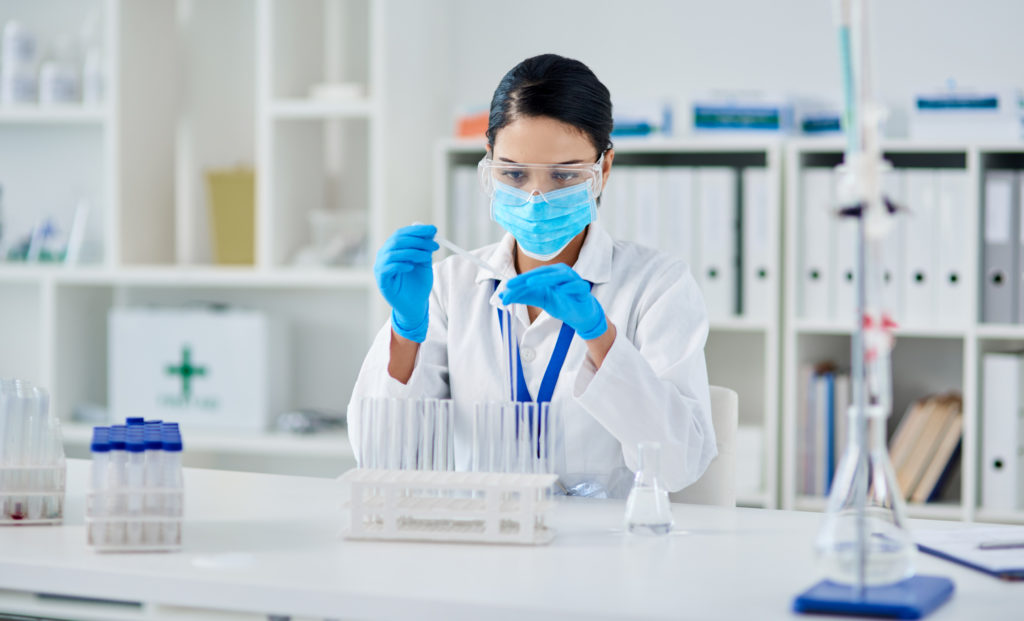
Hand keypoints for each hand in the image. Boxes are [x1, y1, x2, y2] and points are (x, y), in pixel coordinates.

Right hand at [373, 224, 437, 342]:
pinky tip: (412, 267)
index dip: (417, 230)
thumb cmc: (418, 284)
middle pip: (397, 240)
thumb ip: (425, 248)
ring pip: (393, 253)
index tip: (433, 230)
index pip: (402, 234)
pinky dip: (401, 265)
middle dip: (417, 240)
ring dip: (412, 252)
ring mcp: (380, 268)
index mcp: (393, 249)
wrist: (415, 305)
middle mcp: (384, 255)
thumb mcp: (424, 263)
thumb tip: (430, 232)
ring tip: (426, 257)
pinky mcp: (381, 280)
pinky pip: (388, 268)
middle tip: (433, 245)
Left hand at [499, 263, 607, 339]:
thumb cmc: (561, 303)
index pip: (533, 274)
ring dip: (545, 278)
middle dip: (527, 279)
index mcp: (551, 273)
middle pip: (543, 273)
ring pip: (560, 275)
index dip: (519, 280)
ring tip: (531, 282)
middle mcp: (562, 273)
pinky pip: (578, 286)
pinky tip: (561, 289)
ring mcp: (574, 280)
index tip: (506, 287)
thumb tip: (502, 296)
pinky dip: (569, 286)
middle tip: (513, 285)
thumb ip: (523, 296)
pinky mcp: (583, 290)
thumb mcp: (539, 300)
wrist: (580, 315)